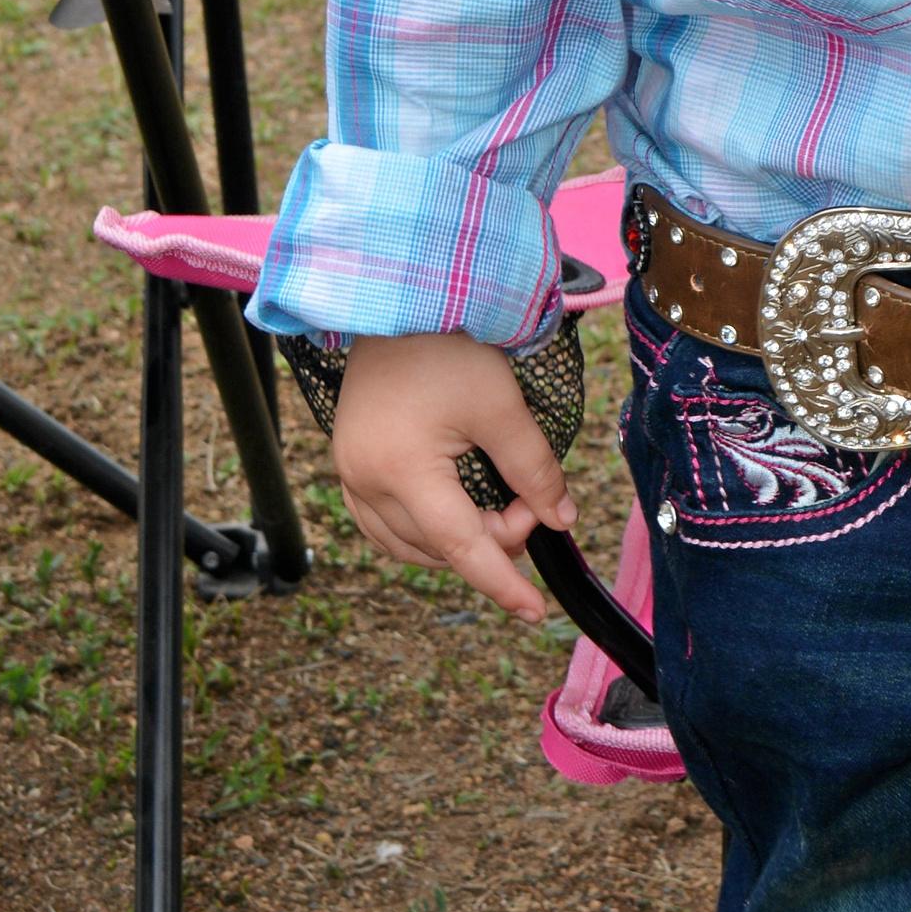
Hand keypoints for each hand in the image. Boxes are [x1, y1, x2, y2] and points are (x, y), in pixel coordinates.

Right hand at [330, 332, 577, 622]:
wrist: (395, 299)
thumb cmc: (448, 345)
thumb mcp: (503, 406)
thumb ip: (535, 469)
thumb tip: (561, 519)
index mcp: (402, 470)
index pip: (460, 546)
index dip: (501, 583)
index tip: (535, 612)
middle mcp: (366, 481)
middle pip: (437, 545)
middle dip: (492, 538)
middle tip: (532, 500)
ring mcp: (350, 473)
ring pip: (408, 542)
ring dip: (457, 538)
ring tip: (500, 502)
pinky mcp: (349, 461)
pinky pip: (382, 523)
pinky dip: (422, 530)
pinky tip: (454, 514)